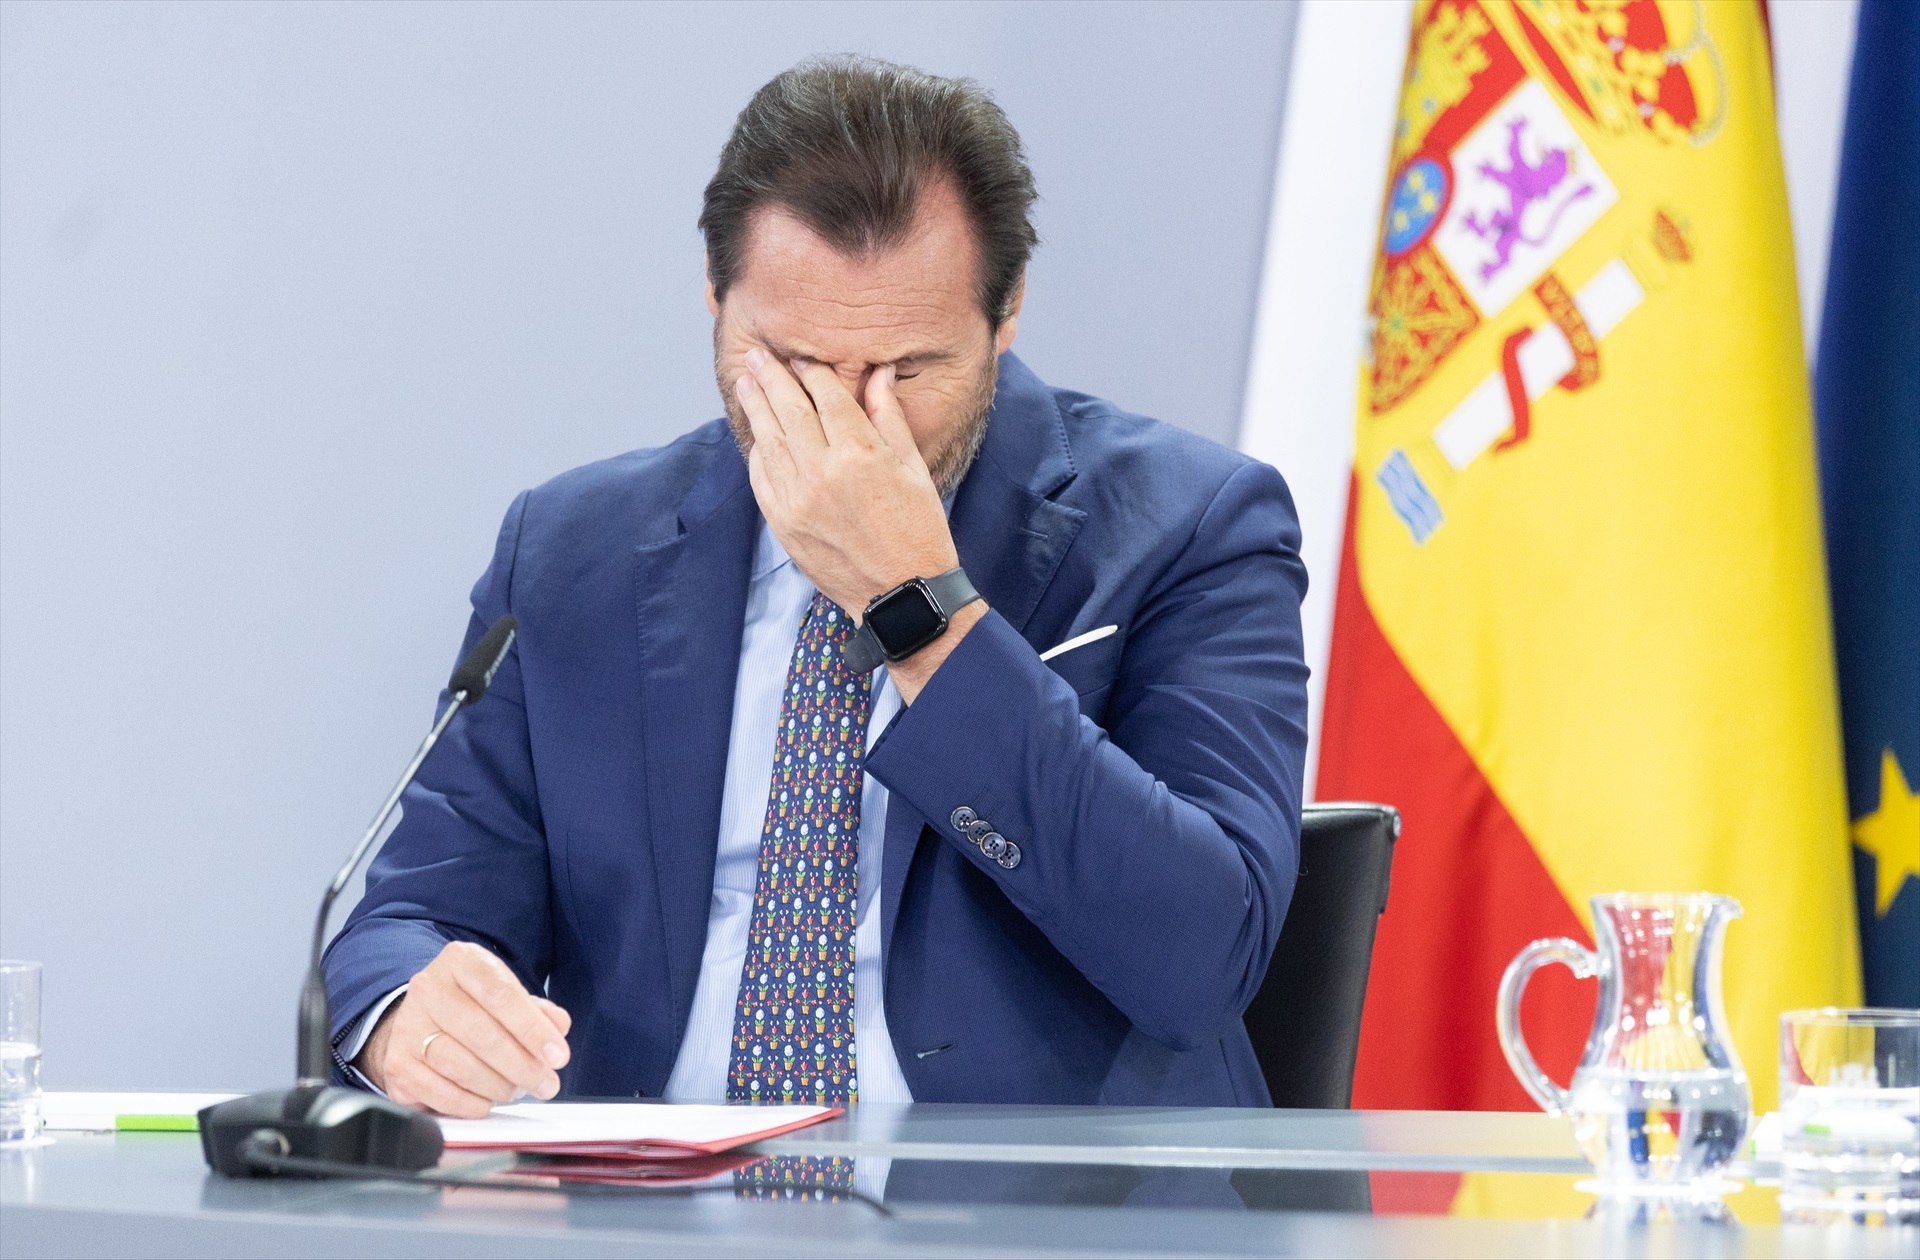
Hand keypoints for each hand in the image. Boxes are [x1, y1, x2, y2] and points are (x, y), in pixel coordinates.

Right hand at [354, 941, 570, 1118]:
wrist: (421, 1022)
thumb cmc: (473, 1008)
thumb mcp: (507, 997)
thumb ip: (537, 1011)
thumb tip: (558, 1027)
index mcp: (460, 962)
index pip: (500, 995)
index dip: (533, 1029)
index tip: (558, 1056)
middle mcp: (428, 989)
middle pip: (481, 1034)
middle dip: (522, 1065)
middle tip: (546, 1084)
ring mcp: (407, 1027)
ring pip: (460, 1065)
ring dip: (498, 1086)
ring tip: (517, 1091)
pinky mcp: (397, 1065)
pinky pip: (439, 1093)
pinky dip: (470, 1104)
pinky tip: (487, 1102)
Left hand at [735, 350, 956, 617]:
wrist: (902, 592)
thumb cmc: (918, 529)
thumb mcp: (912, 466)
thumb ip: (888, 416)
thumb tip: (878, 373)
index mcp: (859, 453)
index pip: (826, 396)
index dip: (811, 371)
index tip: (801, 358)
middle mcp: (822, 472)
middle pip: (788, 410)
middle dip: (771, 378)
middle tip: (756, 355)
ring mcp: (797, 499)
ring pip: (769, 440)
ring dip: (755, 406)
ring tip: (745, 381)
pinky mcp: (783, 524)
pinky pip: (762, 477)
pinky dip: (757, 451)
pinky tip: (757, 433)